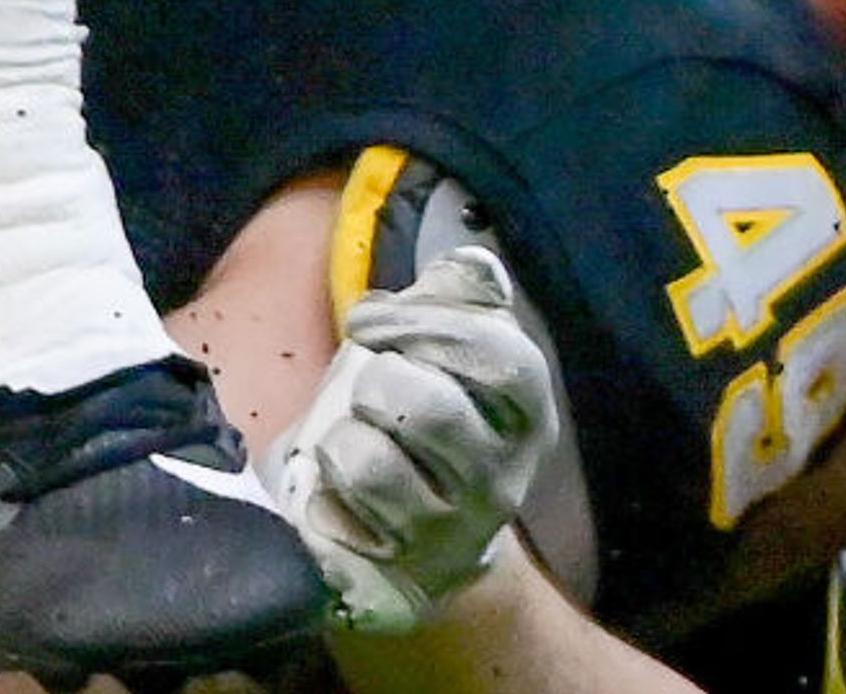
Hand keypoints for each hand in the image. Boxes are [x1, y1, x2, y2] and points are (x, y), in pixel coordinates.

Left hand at [270, 247, 565, 635]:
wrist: (419, 545)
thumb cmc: (425, 420)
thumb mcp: (447, 351)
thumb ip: (459, 298)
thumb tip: (469, 264)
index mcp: (525, 415)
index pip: (498, 356)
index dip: (425, 325)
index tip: (366, 320)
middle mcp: (500, 482)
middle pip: (430, 410)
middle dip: (376, 384)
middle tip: (365, 388)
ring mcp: (450, 538)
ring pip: (373, 466)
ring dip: (340, 441)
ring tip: (346, 445)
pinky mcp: (398, 582)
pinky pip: (335, 523)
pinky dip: (320, 496)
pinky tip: (332, 497)